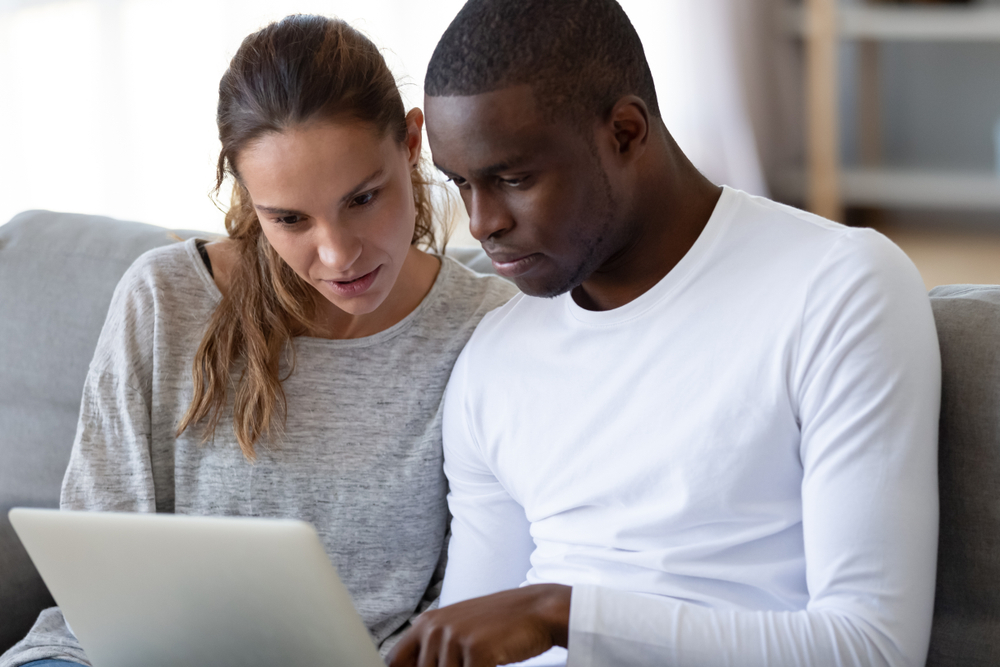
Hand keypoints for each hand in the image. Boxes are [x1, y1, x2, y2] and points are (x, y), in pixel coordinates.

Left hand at [387, 584, 570, 666]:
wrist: (538, 609)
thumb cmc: (499, 625)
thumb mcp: (458, 631)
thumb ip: (432, 651)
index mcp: (426, 623)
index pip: (394, 661)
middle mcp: (434, 628)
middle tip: (470, 661)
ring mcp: (454, 638)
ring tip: (484, 659)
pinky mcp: (476, 650)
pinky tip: (493, 661)